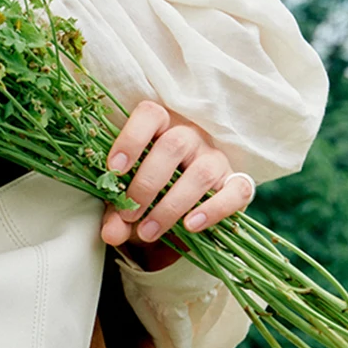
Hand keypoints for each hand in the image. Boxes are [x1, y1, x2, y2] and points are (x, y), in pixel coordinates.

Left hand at [100, 101, 253, 252]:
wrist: (184, 214)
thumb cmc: (150, 195)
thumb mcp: (129, 202)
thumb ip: (117, 215)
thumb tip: (111, 233)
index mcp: (160, 127)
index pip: (150, 114)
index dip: (131, 139)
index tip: (114, 170)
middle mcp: (190, 136)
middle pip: (173, 146)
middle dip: (146, 184)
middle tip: (128, 215)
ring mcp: (215, 158)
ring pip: (200, 173)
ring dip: (170, 206)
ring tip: (148, 231)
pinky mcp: (236, 183)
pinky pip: (235, 192)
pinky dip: (213, 210)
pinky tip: (190, 226)